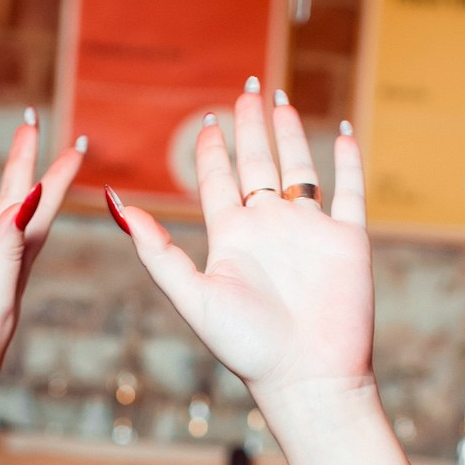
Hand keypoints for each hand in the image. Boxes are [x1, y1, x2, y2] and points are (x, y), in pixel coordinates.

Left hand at [111, 90, 373, 423]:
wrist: (305, 376)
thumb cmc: (247, 346)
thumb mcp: (191, 295)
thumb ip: (156, 250)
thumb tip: (115, 204)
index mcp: (232, 239)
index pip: (219, 182)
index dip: (212, 150)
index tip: (208, 120)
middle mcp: (269, 230)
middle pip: (257, 165)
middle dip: (249, 127)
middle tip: (245, 88)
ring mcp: (308, 232)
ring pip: (299, 169)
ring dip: (290, 134)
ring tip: (279, 100)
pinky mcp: (347, 239)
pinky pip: (349, 189)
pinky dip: (348, 160)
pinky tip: (344, 131)